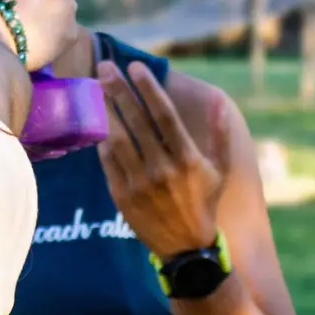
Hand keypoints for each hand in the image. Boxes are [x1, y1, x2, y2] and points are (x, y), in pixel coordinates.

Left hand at [97, 61, 231, 259]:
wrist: (186, 249)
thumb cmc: (204, 204)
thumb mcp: (219, 170)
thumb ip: (220, 135)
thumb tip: (219, 102)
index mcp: (187, 159)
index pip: (164, 114)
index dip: (148, 88)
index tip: (136, 67)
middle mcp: (162, 169)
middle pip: (136, 121)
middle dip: (119, 90)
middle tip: (105, 66)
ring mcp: (140, 183)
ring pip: (117, 138)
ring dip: (105, 109)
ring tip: (94, 86)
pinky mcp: (122, 196)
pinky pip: (108, 161)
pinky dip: (101, 138)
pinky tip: (96, 119)